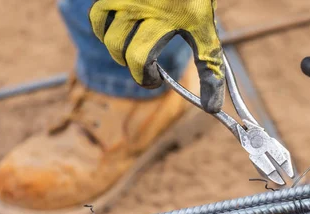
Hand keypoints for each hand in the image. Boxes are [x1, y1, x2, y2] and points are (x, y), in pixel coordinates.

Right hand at [89, 0, 224, 112]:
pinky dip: (103, 25)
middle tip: (145, 66)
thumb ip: (208, 68)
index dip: (144, 78)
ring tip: (128, 49)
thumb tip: (211, 107)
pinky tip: (118, 29)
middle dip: (130, 65)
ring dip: (114, 46)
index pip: (140, 60)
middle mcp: (138, 6)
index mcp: (163, 20)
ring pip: (103, 29)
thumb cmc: (194, 0)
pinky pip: (98, 11)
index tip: (155, 81)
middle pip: (118, 48)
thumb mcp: (205, 30)